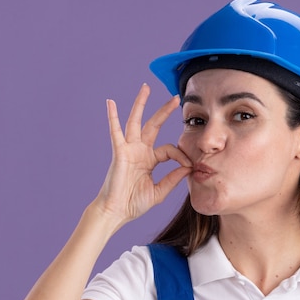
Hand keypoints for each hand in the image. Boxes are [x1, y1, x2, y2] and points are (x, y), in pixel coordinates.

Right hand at [94, 84, 191, 228]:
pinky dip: (113, 117)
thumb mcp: (159, 191)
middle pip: (153, 125)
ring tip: (146, 88)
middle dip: (164, 111)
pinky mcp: (119, 152)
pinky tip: (110, 103)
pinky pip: (115, 132)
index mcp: (150, 160)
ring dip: (140, 104)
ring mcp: (128, 150)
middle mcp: (139, 151)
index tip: (189, 165)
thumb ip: (173, 178)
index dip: (181, 155)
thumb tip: (189, 167)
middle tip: (176, 97)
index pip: (169, 149)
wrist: (116, 212)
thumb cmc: (134, 203)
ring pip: (136, 122)